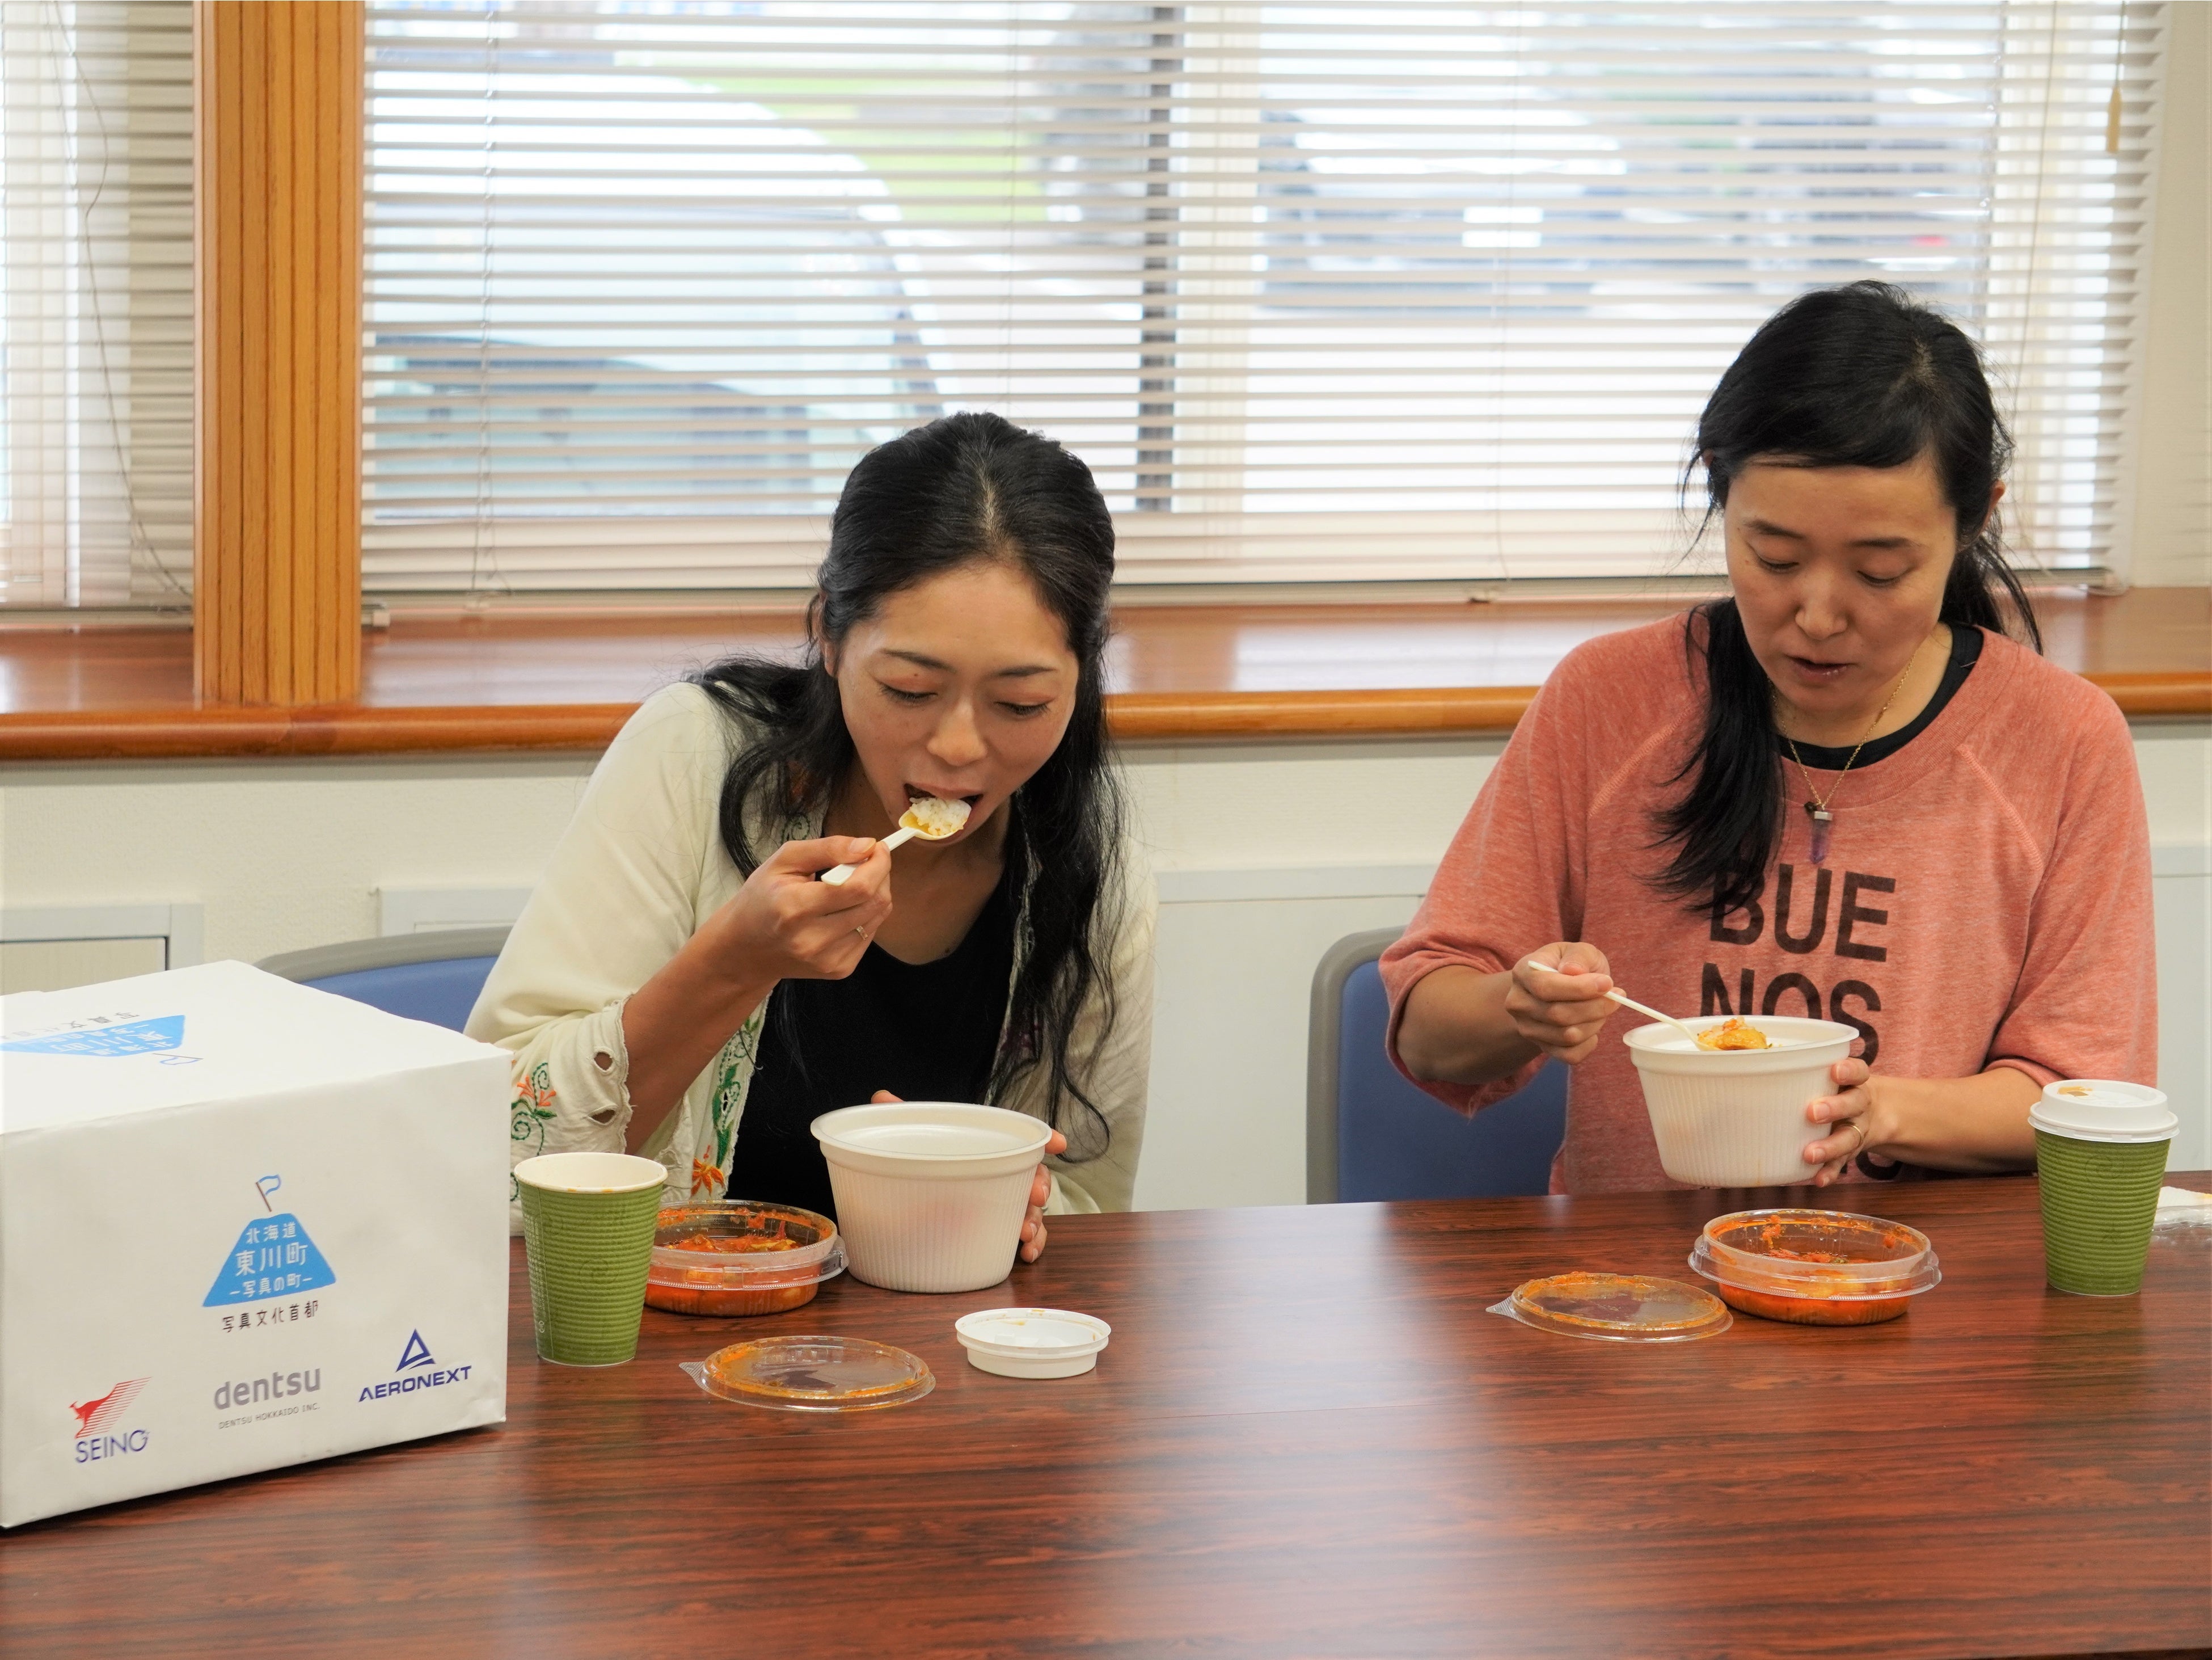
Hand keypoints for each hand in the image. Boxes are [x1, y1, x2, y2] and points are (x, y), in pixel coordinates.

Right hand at [704, 835, 892, 985]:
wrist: (747, 948)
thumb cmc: (762, 898)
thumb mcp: (784, 861)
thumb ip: (827, 848)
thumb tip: (868, 846)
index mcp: (795, 908)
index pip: (858, 887)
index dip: (878, 864)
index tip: (878, 848)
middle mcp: (813, 939)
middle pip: (873, 902)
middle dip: (880, 875)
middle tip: (869, 861)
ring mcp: (828, 959)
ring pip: (877, 917)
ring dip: (876, 894)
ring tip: (854, 883)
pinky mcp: (839, 969)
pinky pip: (870, 934)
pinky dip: (866, 915)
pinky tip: (846, 908)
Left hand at [869, 1091, 1068, 1261]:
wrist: (903, 1211)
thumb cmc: (921, 1168)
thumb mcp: (912, 1144)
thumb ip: (902, 1119)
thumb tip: (880, 1098)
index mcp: (988, 1151)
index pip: (1022, 1142)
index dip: (1044, 1140)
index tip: (1058, 1143)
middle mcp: (1002, 1178)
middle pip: (1036, 1177)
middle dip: (1042, 1184)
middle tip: (1035, 1194)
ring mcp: (1003, 1208)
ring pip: (1035, 1211)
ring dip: (1036, 1220)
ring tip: (1024, 1232)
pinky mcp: (1000, 1234)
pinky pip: (1028, 1239)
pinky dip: (1034, 1246)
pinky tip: (1026, 1254)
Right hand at [1502, 942, 1616, 1065]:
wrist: (1559, 987)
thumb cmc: (1571, 965)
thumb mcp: (1578, 950)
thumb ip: (1578, 957)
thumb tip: (1574, 971)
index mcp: (1523, 973)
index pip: (1544, 987)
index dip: (1579, 988)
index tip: (1607, 983)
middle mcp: (1518, 1003)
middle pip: (1557, 1015)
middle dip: (1595, 1007)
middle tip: (1616, 997)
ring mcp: (1527, 1028)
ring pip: (1567, 1036)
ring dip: (1595, 1023)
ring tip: (1603, 1008)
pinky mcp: (1542, 1047)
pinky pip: (1570, 1055)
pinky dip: (1590, 1043)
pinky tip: (1593, 1025)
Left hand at [1804, 1049, 1895, 1185]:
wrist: (1871, 1114)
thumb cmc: (1834, 1088)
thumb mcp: (1827, 1074)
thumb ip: (1801, 1069)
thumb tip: (1747, 1056)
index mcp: (1854, 1082)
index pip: (1858, 1071)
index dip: (1849, 1071)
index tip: (1834, 1070)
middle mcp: (1859, 1104)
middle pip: (1853, 1103)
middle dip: (1835, 1108)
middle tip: (1813, 1112)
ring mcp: (1856, 1129)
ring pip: (1849, 1137)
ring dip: (1829, 1146)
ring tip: (1810, 1154)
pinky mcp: (1850, 1151)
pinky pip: (1842, 1163)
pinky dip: (1830, 1172)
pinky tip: (1818, 1180)